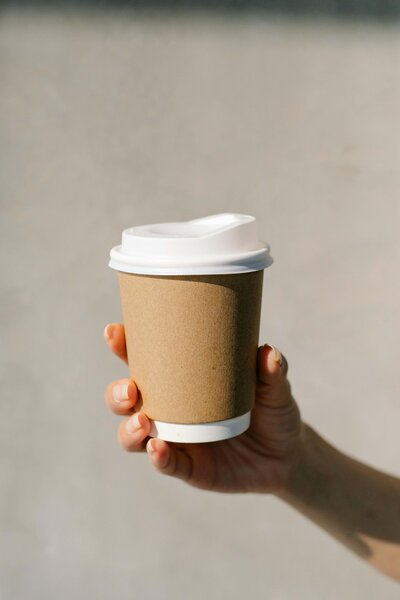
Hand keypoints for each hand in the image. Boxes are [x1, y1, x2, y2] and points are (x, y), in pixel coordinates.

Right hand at [104, 323, 303, 492]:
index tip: (114, 332)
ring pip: (134, 435)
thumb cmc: (271, 410)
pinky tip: (158, 450)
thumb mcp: (274, 388)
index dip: (123, 347)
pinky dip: (158, 458)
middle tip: (130, 388)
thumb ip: (272, 371)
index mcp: (180, 381)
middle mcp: (169, 409)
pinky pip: (166, 464)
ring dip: (129, 429)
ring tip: (142, 422)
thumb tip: (268, 352)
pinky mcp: (188, 467)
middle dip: (118, 394)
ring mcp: (175, 440)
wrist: (287, 455)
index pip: (144, 361)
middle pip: (126, 401)